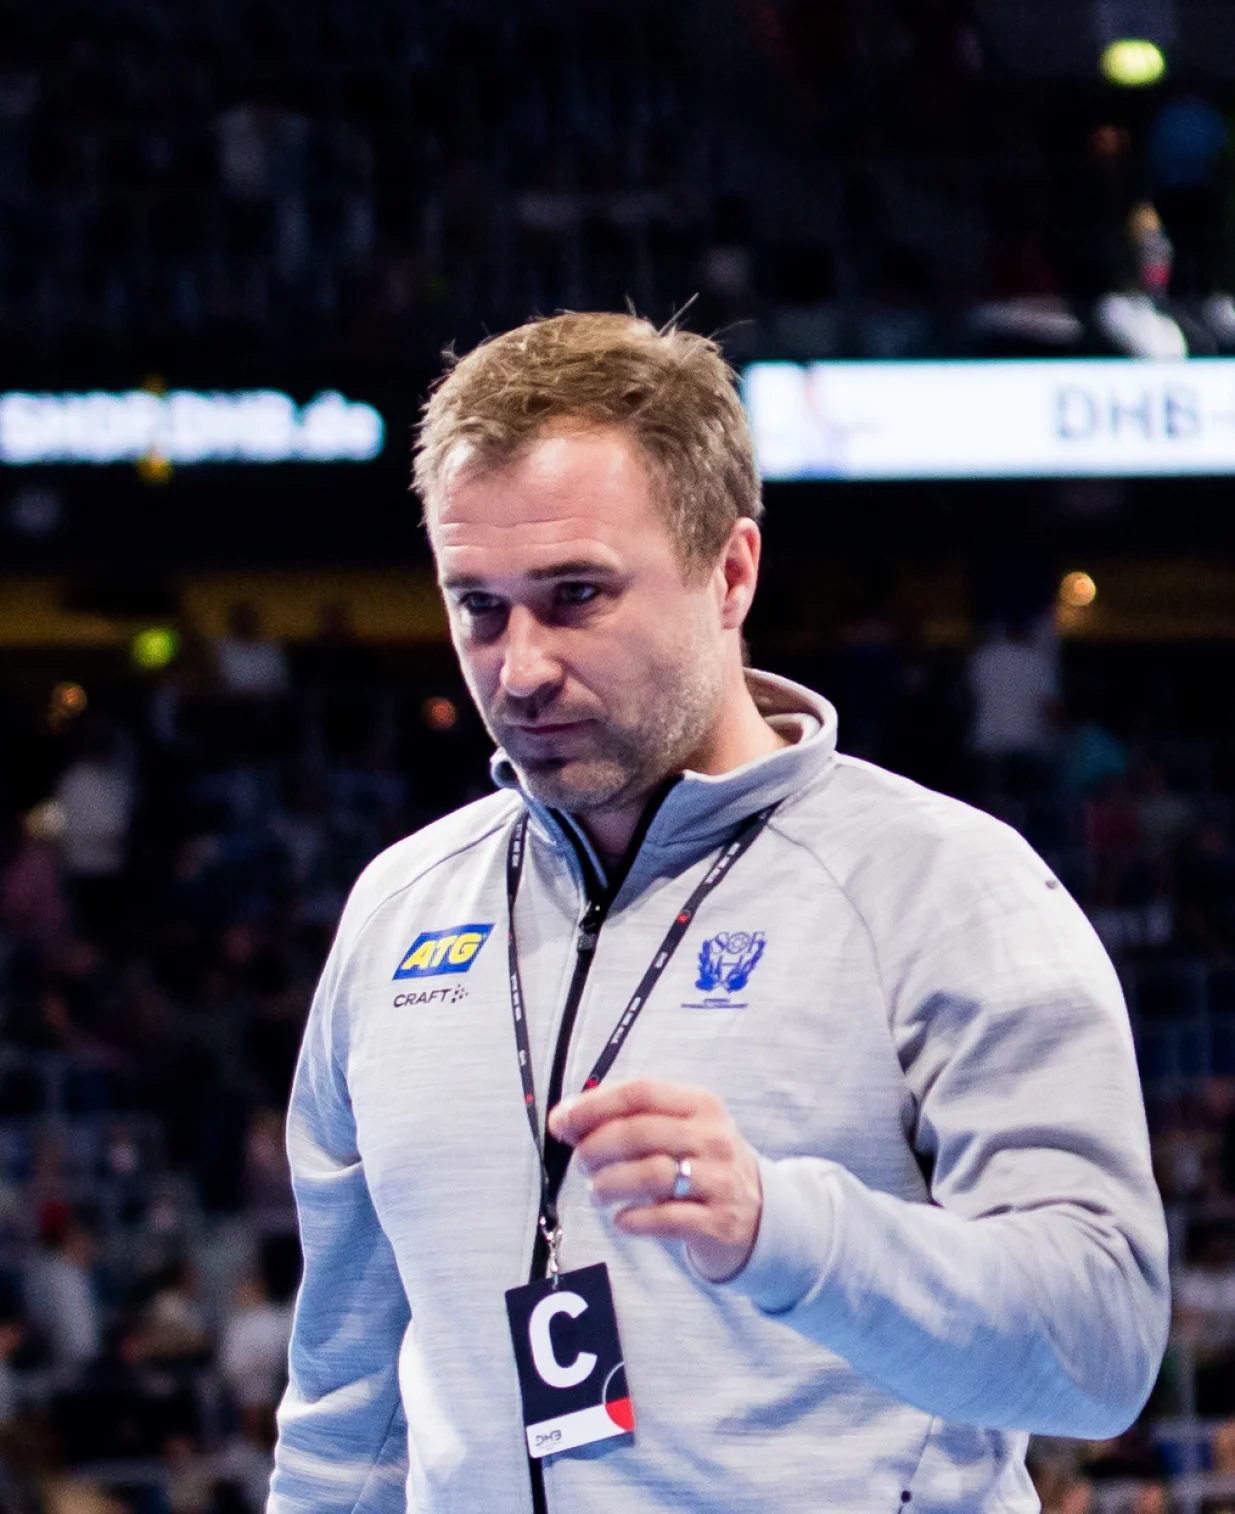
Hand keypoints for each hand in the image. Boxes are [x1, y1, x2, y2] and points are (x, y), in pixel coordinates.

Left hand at [547, 1077, 762, 1282]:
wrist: (760, 1214)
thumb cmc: (702, 1164)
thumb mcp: (678, 1131)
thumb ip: (627, 1120)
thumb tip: (564, 1120)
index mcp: (700, 1104)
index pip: (640, 1093)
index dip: (594, 1105)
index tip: (562, 1121)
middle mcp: (713, 1138)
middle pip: (640, 1132)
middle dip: (596, 1147)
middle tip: (581, 1163)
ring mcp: (719, 1180)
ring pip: (650, 1174)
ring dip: (610, 1184)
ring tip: (597, 1192)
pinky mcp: (718, 1223)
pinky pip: (665, 1218)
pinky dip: (633, 1219)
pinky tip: (621, 1219)